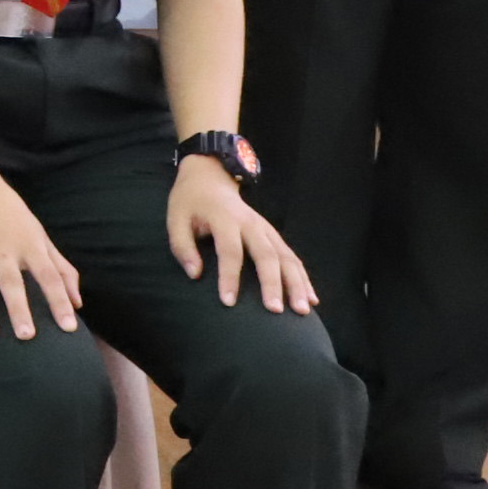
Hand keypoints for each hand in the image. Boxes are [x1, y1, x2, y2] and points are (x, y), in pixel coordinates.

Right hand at [0, 175, 80, 339]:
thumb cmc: (13, 216)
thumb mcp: (41, 237)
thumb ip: (62, 269)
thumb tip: (78, 303)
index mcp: (29, 245)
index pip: (49, 276)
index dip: (59, 301)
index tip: (69, 326)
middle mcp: (3, 249)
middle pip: (11, 282)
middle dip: (19, 309)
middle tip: (26, 336)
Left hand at [167, 156, 312, 311]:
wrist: (210, 177)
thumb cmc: (190, 203)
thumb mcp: (175, 219)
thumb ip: (182, 247)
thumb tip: (195, 274)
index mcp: (225, 219)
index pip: (230, 251)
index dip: (229, 277)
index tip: (228, 302)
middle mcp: (251, 224)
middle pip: (266, 255)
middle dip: (273, 284)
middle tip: (275, 311)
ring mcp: (266, 229)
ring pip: (287, 257)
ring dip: (297, 284)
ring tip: (302, 310)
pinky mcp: (273, 235)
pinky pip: (292, 257)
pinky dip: (303, 278)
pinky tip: (312, 298)